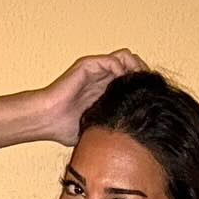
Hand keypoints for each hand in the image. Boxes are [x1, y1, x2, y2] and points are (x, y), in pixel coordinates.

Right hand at [34, 50, 148, 145]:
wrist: (48, 120)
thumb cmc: (66, 127)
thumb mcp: (98, 128)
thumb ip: (112, 126)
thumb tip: (135, 141)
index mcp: (106, 89)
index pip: (132, 78)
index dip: (143, 84)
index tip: (151, 97)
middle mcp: (103, 77)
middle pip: (133, 65)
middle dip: (142, 74)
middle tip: (148, 89)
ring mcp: (96, 70)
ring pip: (125, 57)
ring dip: (135, 68)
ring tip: (138, 83)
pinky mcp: (89, 65)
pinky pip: (112, 60)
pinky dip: (121, 68)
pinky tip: (123, 83)